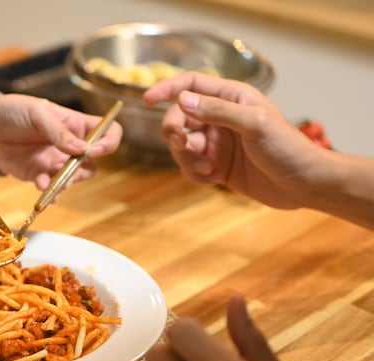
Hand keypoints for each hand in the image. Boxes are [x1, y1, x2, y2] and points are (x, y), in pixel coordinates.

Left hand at [0, 94, 121, 189]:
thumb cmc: (12, 111)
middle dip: (84, 170)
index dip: (108, 142)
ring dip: (67, 183)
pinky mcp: (39, 175)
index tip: (95, 150)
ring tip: (54, 181)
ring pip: (74, 179)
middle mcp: (69, 145)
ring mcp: (55, 161)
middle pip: (93, 163)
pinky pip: (52, 188)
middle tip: (70, 168)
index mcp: (75, 124)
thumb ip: (59, 131)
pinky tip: (40, 184)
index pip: (107, 133)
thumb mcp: (37, 113)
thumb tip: (83, 149)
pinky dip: (49, 190)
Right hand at [143, 72, 324, 209]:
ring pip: (180, 146)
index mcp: (231, 97)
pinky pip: (189, 167)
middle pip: (178, 118)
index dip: (167, 89)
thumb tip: (182, 101)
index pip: (191, 84)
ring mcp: (217, 142)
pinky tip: (214, 179)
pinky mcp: (216, 166)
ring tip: (209, 169)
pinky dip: (195, 174)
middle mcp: (220, 117)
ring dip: (187, 158)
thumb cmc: (287, 148)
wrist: (303, 184)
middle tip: (182, 146)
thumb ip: (217, 111)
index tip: (147, 100)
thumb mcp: (254, 124)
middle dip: (175, 133)